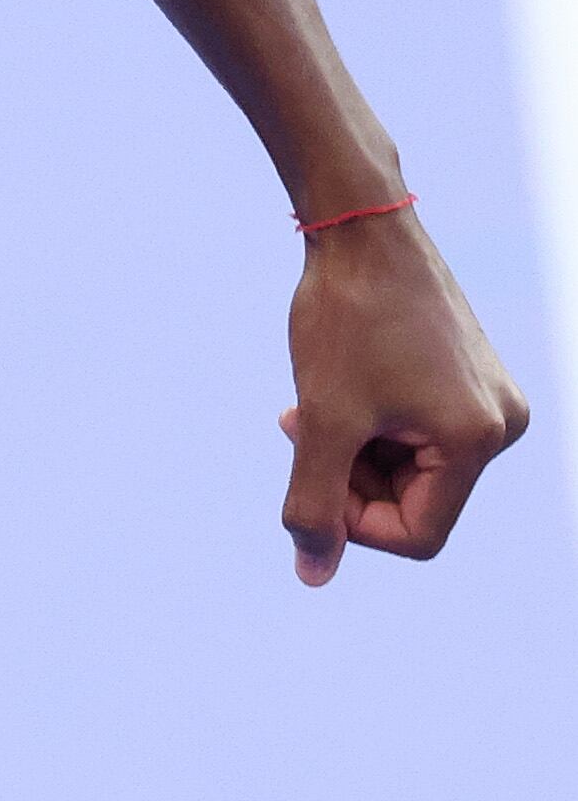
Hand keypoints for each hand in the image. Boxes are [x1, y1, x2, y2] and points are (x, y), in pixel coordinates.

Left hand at [278, 211, 526, 584]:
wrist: (360, 226)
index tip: (308, 472)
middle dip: (348, 474)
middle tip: (300, 423)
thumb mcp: (323, 419)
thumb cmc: (344, 317)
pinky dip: (369, 422)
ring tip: (312, 399)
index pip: (415, 535)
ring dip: (352, 447)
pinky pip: (416, 431)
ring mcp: (488, 398)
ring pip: (408, 466)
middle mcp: (501, 423)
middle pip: (414, 501)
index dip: (352, 523)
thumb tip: (312, 574)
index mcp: (479, 439)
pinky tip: (337, 383)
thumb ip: (313, 502)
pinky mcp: (468, 377)